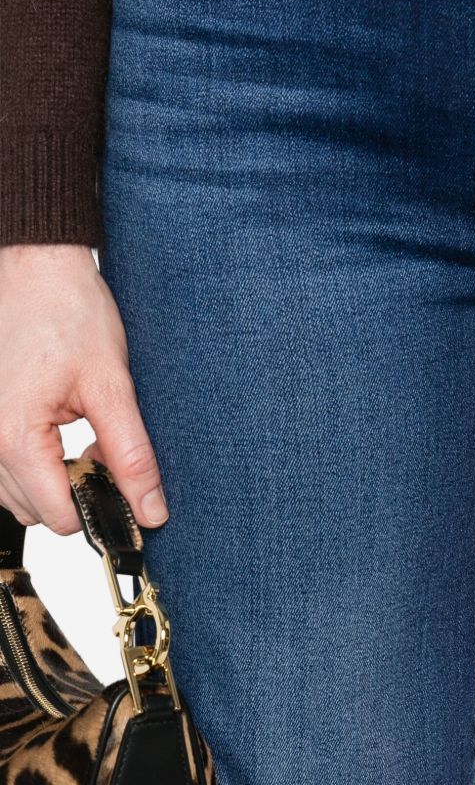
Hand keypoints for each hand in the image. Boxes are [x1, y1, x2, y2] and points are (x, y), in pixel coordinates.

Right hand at [0, 244, 166, 534]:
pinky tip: (60, 427)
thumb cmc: (68, 312)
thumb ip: (131, 454)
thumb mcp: (112, 384)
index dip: (100, 505)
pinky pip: (6, 467)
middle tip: (106, 445)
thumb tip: (150, 509)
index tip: (127, 482)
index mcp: (14, 438)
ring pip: (18, 493)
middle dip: (78, 489)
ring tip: (83, 431)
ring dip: (55, 478)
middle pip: (37, 510)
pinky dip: (35, 461)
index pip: (59, 516)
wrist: (37, 268)